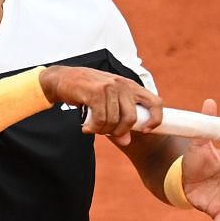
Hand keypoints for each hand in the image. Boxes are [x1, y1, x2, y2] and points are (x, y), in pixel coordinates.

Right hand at [40, 65, 161, 147]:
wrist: (63, 79)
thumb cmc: (88, 92)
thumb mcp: (108, 103)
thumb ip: (119, 121)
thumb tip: (127, 142)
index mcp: (131, 87)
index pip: (155, 102)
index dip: (155, 119)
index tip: (145, 130)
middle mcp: (123, 85)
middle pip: (131, 118)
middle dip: (119, 131)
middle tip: (107, 133)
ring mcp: (110, 87)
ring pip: (114, 121)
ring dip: (102, 130)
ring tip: (93, 128)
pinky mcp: (96, 92)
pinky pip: (100, 119)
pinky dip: (93, 128)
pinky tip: (87, 127)